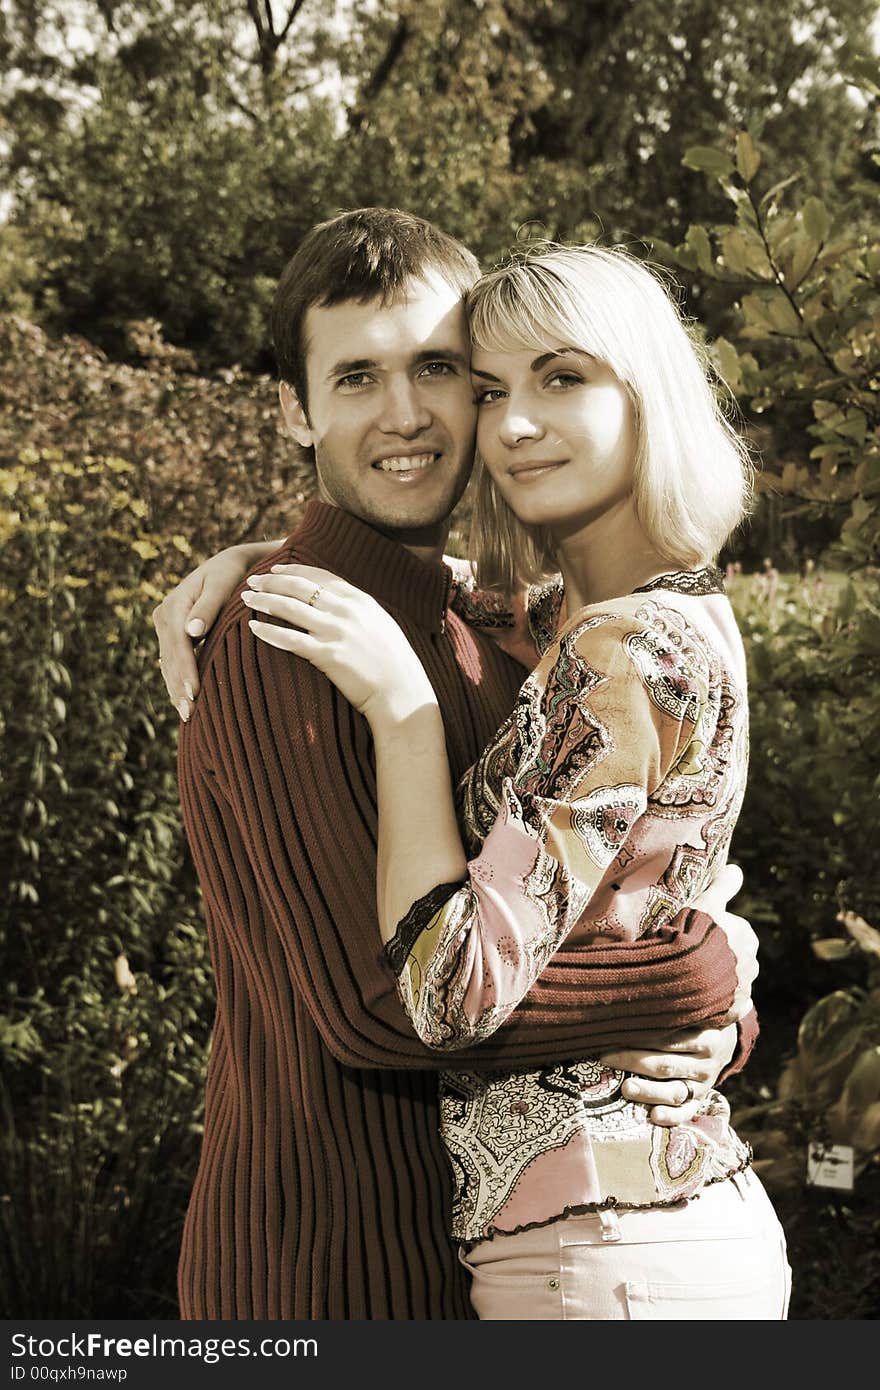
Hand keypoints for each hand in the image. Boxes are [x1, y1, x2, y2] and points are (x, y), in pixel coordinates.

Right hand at [153, 545, 265, 719]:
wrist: (230, 565)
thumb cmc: (232, 573)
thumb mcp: (222, 583)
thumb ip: (209, 606)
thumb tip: (193, 631)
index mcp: (174, 605)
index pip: (178, 643)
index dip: (186, 669)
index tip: (194, 692)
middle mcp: (164, 616)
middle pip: (171, 658)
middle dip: (178, 687)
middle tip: (189, 714)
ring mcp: (166, 627)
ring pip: (169, 664)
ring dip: (176, 690)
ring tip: (186, 715)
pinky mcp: (173, 635)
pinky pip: (173, 662)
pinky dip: (178, 682)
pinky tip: (185, 702)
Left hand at [242, 564, 436, 723]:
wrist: (402, 692)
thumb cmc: (393, 663)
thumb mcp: (380, 625)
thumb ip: (357, 610)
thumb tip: (336, 602)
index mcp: (360, 599)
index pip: (319, 576)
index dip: (293, 570)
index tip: (273, 569)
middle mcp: (347, 610)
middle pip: (299, 587)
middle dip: (271, 581)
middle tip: (251, 580)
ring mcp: (336, 632)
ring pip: (290, 608)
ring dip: (264, 601)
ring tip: (246, 599)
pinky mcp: (327, 655)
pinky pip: (290, 640)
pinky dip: (269, 631)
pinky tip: (254, 628)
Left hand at [600, 1023, 738, 1125]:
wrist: (725, 1042)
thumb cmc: (697, 1022)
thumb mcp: (696, 1012)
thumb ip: (675, 1010)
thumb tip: (632, 1001)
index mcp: (708, 1038)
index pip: (670, 1039)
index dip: (642, 1036)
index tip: (614, 1033)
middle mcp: (707, 1064)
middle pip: (667, 1064)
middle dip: (634, 1061)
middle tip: (606, 1058)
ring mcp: (704, 1085)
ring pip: (675, 1091)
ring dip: (649, 1091)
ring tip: (625, 1088)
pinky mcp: (700, 1101)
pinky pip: (687, 1112)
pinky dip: (672, 1117)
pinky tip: (654, 1116)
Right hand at [691, 862, 757, 1023]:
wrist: (683, 973)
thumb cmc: (693, 933)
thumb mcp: (705, 902)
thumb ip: (722, 886)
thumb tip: (736, 868)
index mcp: (747, 937)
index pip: (735, 932)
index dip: (715, 934)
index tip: (697, 936)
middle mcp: (751, 964)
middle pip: (735, 959)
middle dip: (719, 959)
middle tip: (692, 958)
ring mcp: (742, 990)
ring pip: (731, 983)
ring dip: (716, 982)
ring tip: (691, 979)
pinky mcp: (732, 1012)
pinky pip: (727, 1007)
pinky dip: (716, 1004)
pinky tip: (699, 999)